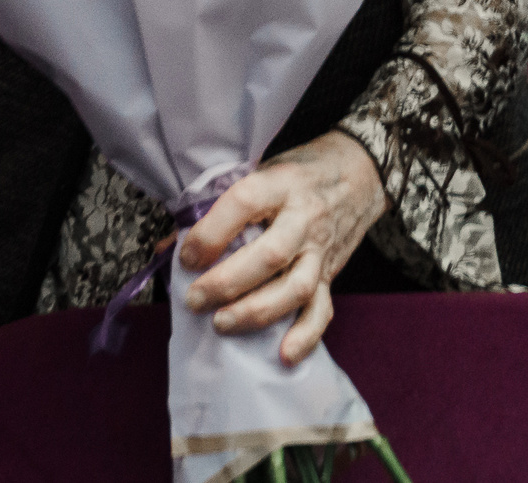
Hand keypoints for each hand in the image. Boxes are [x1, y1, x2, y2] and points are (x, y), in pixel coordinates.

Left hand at [180, 133, 387, 365]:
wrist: (359, 174)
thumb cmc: (298, 174)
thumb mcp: (260, 172)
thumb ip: (217, 207)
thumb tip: (168, 246)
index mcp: (281, 184)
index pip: (245, 203)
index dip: (212, 232)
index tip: (186, 256)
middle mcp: (304, 218)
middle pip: (270, 255)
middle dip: (227, 283)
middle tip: (195, 299)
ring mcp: (320, 250)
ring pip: (295, 287)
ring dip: (257, 311)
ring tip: (222, 323)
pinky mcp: (331, 274)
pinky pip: (322, 310)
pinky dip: (305, 336)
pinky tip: (283, 354)